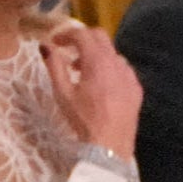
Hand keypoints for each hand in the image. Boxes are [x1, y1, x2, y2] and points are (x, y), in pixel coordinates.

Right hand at [41, 22, 141, 156]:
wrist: (109, 147)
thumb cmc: (84, 120)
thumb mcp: (63, 93)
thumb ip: (54, 65)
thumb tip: (45, 46)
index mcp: (97, 61)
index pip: (82, 34)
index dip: (66, 34)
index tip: (56, 42)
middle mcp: (116, 63)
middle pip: (100, 37)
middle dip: (83, 39)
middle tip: (69, 51)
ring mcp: (129, 75)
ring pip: (112, 53)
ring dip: (97, 55)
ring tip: (83, 72)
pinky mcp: (136, 89)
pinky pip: (123, 69)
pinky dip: (110, 69)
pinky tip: (102, 85)